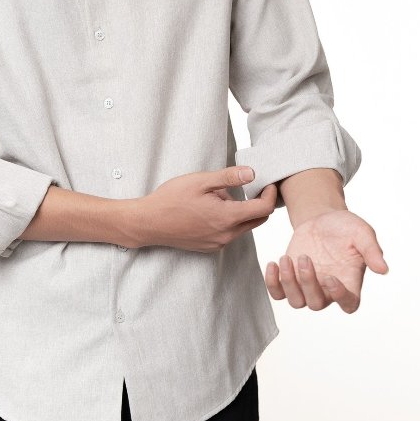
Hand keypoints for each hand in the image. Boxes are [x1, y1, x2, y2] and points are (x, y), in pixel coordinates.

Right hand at [134, 166, 278, 251]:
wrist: (148, 223)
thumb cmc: (170, 199)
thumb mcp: (200, 181)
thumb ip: (229, 177)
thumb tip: (252, 173)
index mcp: (227, 217)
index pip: (264, 209)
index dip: (270, 194)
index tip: (268, 183)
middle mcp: (226, 235)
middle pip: (258, 220)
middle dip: (261, 203)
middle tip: (253, 187)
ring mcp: (218, 243)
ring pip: (244, 227)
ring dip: (242, 212)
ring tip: (220, 196)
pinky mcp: (210, 247)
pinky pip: (230, 233)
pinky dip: (229, 221)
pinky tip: (211, 209)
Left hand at [264, 207, 387, 312]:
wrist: (323, 220)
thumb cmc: (346, 228)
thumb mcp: (362, 233)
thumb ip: (372, 250)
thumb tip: (383, 269)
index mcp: (350, 282)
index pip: (348, 304)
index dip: (339, 297)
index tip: (331, 277)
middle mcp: (328, 289)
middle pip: (316, 304)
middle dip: (307, 284)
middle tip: (305, 258)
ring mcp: (307, 286)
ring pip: (296, 301)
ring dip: (289, 283)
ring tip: (286, 259)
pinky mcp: (290, 279)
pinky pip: (278, 293)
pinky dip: (272, 283)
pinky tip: (273, 263)